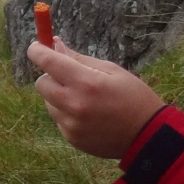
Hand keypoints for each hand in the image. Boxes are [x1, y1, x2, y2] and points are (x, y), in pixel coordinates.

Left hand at [26, 37, 167, 159]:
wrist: (147, 135)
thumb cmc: (133, 96)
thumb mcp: (111, 70)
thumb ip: (79, 59)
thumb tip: (55, 44)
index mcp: (86, 83)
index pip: (48, 62)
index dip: (37, 51)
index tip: (36, 47)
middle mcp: (74, 104)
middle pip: (41, 83)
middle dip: (50, 75)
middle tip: (67, 75)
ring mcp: (71, 124)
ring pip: (48, 102)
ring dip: (59, 96)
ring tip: (85, 99)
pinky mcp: (71, 138)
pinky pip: (58, 119)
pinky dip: (66, 113)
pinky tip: (88, 115)